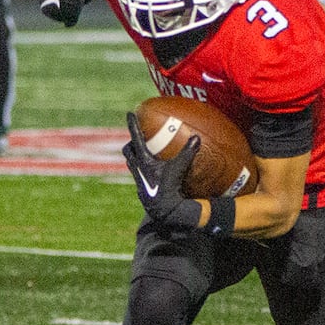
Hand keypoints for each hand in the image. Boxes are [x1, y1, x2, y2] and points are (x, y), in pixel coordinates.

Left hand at [122, 112, 201, 228]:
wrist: (163, 212)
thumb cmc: (169, 189)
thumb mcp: (179, 169)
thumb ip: (187, 153)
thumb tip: (196, 137)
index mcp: (143, 160)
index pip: (136, 137)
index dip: (133, 124)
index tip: (129, 113)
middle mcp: (137, 168)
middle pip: (127, 150)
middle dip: (130, 142)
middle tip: (137, 137)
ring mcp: (138, 179)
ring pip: (131, 163)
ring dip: (135, 156)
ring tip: (143, 153)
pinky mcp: (141, 189)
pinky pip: (138, 174)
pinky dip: (142, 169)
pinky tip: (152, 172)